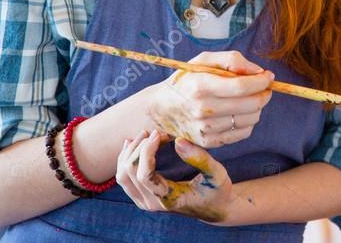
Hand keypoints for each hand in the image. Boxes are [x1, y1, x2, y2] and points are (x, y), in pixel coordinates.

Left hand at [117, 129, 232, 221]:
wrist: (215, 208)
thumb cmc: (218, 190)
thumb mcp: (217, 173)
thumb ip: (200, 158)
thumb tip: (178, 141)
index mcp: (169, 199)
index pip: (143, 175)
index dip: (147, 151)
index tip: (160, 133)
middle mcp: (152, 203)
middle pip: (129, 172)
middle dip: (140, 147)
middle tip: (158, 132)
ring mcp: (144, 202)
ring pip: (122, 175)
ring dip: (131, 151)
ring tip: (146, 135)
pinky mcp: (141, 197)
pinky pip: (123, 177)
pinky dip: (126, 158)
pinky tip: (134, 144)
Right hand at [145, 50, 273, 147]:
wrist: (162, 108)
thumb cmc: (187, 80)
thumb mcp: (203, 61)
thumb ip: (231, 60)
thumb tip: (258, 71)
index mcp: (200, 86)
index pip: (242, 86)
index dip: (261, 81)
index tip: (268, 76)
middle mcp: (202, 109)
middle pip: (250, 104)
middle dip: (264, 93)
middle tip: (265, 87)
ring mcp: (205, 129)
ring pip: (250, 119)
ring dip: (257, 107)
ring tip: (250, 98)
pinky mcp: (208, 142)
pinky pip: (243, 133)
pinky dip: (248, 121)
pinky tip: (241, 112)